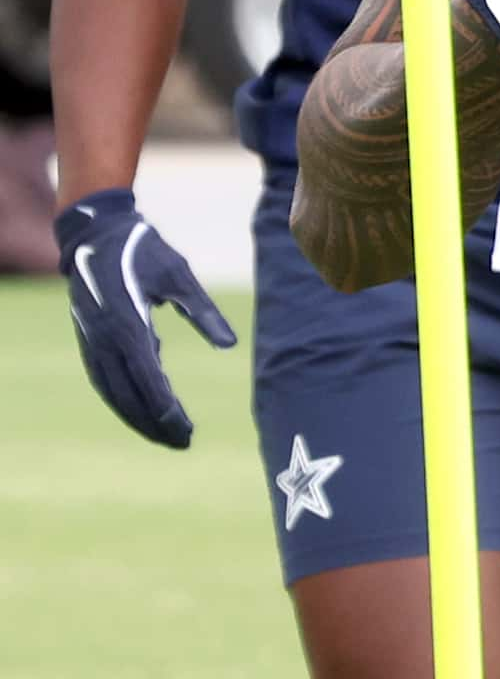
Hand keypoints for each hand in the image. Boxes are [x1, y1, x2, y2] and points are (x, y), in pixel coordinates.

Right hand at [56, 189, 236, 447]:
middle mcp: (105, 341)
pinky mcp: (89, 342)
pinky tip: (144, 413)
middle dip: (154, 423)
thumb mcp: (179, 274)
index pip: (147, 378)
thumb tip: (230, 345)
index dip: (164, 407)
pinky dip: (123, 402)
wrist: (96, 235)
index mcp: (127, 325)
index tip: (184, 428)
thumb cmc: (144, 251)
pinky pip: (105, 382)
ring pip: (114, 394)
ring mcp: (93, 343)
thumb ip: (203, 311)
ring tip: (167, 437)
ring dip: (138, 418)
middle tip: (183, 443)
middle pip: (129, 395)